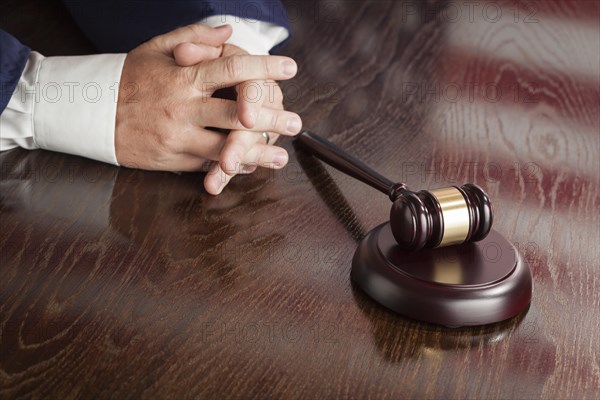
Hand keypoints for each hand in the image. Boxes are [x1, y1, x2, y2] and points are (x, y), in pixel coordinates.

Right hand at [115, 24, 301, 193]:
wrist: (90, 114)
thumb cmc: (129, 78)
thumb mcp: (156, 48)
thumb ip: (195, 39)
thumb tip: (229, 31)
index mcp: (184, 77)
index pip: (231, 69)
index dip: (264, 68)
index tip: (290, 68)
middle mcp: (184, 109)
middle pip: (237, 115)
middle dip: (271, 118)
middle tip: (296, 122)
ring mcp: (179, 138)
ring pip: (226, 149)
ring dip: (257, 154)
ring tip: (281, 156)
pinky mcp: (173, 160)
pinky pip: (208, 165)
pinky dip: (232, 167)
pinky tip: (251, 167)